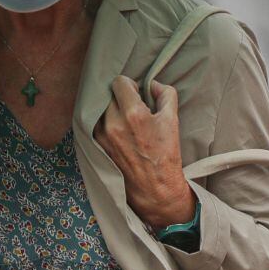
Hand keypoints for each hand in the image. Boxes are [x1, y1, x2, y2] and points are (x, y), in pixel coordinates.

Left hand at [94, 76, 195, 230]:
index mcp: (133, 114)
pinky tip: (118, 130)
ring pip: (101, 107)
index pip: (119, 82)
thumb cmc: (165, 155)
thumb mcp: (172, 120)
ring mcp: (101, 134)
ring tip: (125, 120)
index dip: (130, 85)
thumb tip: (152, 84)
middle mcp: (113, 123)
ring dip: (111, 108)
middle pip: (109, 93)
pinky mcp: (96, 144)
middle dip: (121, 97)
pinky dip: (104, 121)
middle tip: (132, 107)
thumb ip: (165, 94)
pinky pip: (96, 122)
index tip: (137, 93)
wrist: (154, 188)